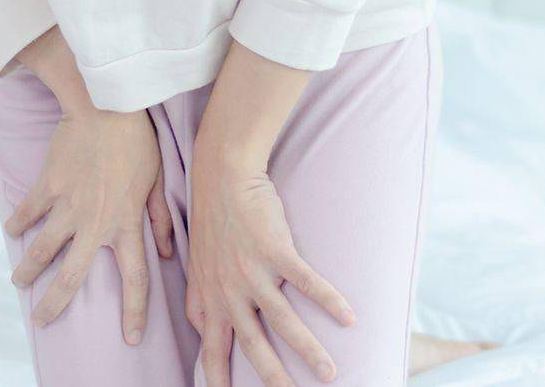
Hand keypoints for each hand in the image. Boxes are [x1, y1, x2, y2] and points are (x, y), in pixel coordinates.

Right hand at [5, 26, 172, 344]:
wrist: (105, 106)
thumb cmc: (137, 143)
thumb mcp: (156, 181)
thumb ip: (161, 220)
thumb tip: (167, 252)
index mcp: (126, 224)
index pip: (135, 278)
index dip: (134, 311)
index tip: (130, 337)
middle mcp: (96, 223)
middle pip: (73, 276)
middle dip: (55, 304)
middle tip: (42, 320)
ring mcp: (68, 206)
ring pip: (42, 251)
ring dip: (28, 271)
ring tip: (19, 283)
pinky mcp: (47, 187)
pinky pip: (27, 213)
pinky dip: (18, 224)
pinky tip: (13, 232)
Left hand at [187, 159, 355, 385]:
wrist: (222, 177)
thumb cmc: (211, 222)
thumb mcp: (196, 267)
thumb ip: (200, 300)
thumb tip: (200, 328)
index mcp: (210, 299)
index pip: (211, 350)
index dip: (218, 379)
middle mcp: (229, 291)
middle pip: (252, 346)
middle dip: (273, 378)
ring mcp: (252, 272)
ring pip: (283, 322)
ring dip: (309, 350)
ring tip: (329, 373)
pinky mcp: (275, 250)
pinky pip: (306, 282)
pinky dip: (328, 300)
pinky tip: (349, 317)